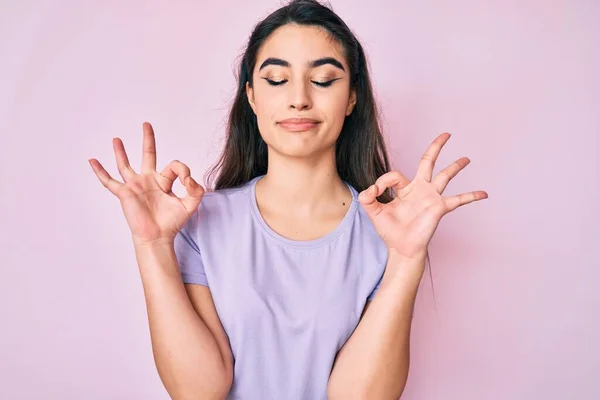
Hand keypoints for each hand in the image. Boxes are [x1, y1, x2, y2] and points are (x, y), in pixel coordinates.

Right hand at [88, 122, 204, 245]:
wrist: (158, 237)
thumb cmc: (173, 222)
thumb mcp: (191, 204)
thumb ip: (196, 189)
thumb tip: (190, 178)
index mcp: (165, 181)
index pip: (175, 166)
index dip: (184, 171)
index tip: (188, 182)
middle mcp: (149, 181)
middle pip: (148, 155)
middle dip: (148, 139)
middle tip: (146, 124)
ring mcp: (135, 186)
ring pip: (126, 165)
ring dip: (121, 152)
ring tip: (116, 139)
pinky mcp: (125, 194)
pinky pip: (109, 181)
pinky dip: (100, 171)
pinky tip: (92, 161)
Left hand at [358, 132, 487, 260]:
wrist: (401, 248)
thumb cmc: (390, 231)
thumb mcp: (374, 213)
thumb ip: (367, 199)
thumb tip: (370, 188)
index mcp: (403, 189)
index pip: (395, 175)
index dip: (383, 181)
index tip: (376, 191)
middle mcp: (419, 189)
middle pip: (428, 162)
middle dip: (436, 147)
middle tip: (446, 134)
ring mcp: (431, 197)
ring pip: (445, 176)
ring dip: (456, 167)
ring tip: (466, 159)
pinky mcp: (439, 208)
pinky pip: (458, 200)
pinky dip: (471, 196)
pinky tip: (484, 193)